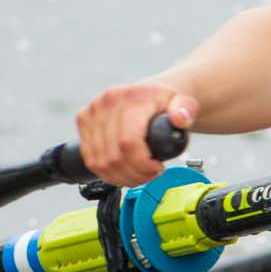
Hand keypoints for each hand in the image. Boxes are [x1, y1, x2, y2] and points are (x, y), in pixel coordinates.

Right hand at [76, 83, 197, 186]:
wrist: (147, 93)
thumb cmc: (164, 102)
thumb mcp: (183, 102)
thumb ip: (186, 110)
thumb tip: (181, 119)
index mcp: (128, 98)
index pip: (128, 142)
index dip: (142, 163)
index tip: (158, 168)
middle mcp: (104, 104)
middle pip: (113, 156)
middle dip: (135, 174)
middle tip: (152, 174)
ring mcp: (90, 113)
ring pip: (99, 163)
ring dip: (122, 177)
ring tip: (141, 175)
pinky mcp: (82, 123)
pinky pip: (90, 160)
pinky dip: (108, 174)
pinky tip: (125, 173)